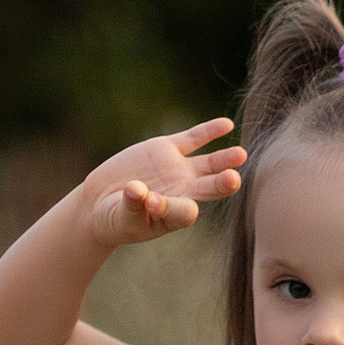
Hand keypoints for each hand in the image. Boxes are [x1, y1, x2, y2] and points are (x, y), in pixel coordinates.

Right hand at [83, 117, 245, 252]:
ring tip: (241, 154)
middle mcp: (184, 192)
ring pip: (209, 164)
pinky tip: (227, 125)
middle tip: (233, 179)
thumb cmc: (115, 219)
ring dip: (224, 159)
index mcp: (175, 215)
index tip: (151, 203)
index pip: (184, 211)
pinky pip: (193, 139)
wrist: (102, 202)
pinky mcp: (168, 148)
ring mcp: (179, 169)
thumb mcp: (122, 218)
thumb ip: (133, 205)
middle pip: (210, 188)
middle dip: (222, 184)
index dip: (172, 207)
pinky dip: (209, 131)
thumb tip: (137, 189)